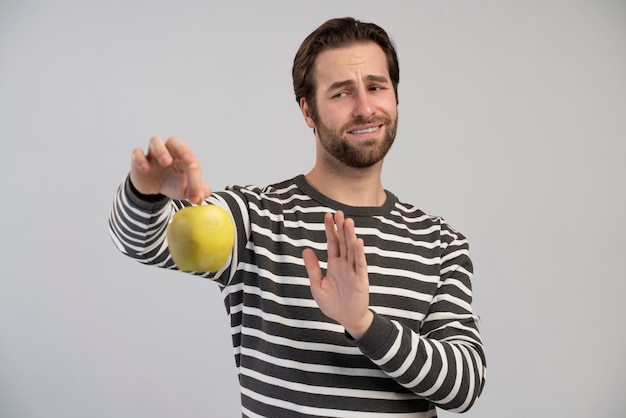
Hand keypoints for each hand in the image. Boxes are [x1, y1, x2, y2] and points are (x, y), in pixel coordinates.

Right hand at [130, 136, 210, 203]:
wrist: (152, 189)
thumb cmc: (172, 184)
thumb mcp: (186, 191)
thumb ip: (197, 192)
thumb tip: (202, 196)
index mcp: (183, 157)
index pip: (191, 160)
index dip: (195, 175)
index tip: (195, 192)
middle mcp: (169, 151)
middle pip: (175, 141)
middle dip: (182, 148)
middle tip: (186, 160)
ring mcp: (153, 153)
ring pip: (155, 141)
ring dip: (161, 150)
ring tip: (165, 162)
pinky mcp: (138, 159)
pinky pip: (137, 153)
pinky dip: (140, 158)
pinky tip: (145, 169)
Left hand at [303, 211, 373, 338]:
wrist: (346, 319)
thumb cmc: (333, 303)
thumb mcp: (317, 285)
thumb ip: (312, 268)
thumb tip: (306, 249)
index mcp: (334, 264)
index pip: (333, 243)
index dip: (330, 230)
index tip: (327, 216)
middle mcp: (344, 264)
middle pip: (343, 242)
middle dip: (341, 228)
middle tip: (338, 212)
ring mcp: (353, 271)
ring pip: (352, 250)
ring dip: (350, 236)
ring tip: (348, 222)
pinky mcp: (361, 280)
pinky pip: (360, 265)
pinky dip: (359, 254)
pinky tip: (358, 242)